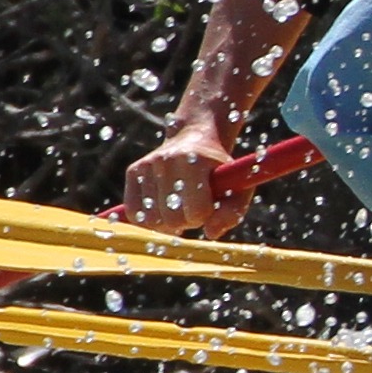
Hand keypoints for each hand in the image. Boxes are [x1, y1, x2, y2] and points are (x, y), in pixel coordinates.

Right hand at [115, 126, 246, 235]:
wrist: (195, 138)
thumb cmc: (220, 170)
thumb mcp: (238, 187)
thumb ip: (232, 212)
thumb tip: (210, 233)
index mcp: (194, 161)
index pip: (197, 210)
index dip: (204, 216)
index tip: (208, 207)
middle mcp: (166, 160)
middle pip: (171, 219)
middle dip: (186, 222)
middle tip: (192, 211)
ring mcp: (147, 165)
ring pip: (150, 220)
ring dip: (167, 224)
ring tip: (178, 211)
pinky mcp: (134, 171)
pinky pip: (134, 214)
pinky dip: (149, 220)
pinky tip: (162, 211)